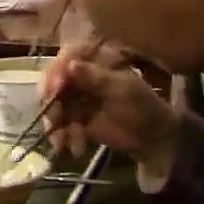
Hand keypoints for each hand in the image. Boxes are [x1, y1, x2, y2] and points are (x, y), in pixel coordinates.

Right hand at [41, 51, 178, 171]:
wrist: (152, 138)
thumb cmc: (142, 107)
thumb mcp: (122, 89)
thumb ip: (96, 78)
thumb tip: (70, 65)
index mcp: (94, 60)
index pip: (67, 57)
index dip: (56, 71)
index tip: (54, 89)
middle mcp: (80, 75)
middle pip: (53, 81)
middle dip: (51, 102)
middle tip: (54, 119)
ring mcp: (75, 96)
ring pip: (52, 104)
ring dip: (55, 123)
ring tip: (62, 140)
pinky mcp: (73, 117)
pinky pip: (59, 124)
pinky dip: (61, 135)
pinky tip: (70, 146)